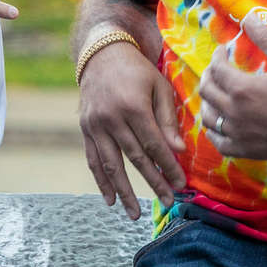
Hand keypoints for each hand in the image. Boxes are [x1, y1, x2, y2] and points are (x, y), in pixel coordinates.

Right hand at [77, 36, 184, 218]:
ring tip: (134, 213)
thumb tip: (178, 151)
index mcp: (133, 106)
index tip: (180, 184)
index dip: (168, 167)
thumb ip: (168, 120)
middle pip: (135, 158)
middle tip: (168, 202)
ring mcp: (95, 125)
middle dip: (153, 182)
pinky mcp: (85, 129)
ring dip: (124, 191)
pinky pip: (93, 159)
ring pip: (111, 165)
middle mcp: (112, 118)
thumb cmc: (137, 71)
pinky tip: (110, 199)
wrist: (101, 54)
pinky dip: (101, 181)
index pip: (154, 145)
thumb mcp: (159, 88)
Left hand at [197, 13, 266, 161]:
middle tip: (217, 70)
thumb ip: (266, 37)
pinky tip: (220, 124)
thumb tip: (248, 17)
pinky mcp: (247, 151)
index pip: (216, 69)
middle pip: (207, 91)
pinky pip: (220, 143)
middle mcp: (235, 112)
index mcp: (242, 89)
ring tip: (215, 94)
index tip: (223, 51)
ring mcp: (239, 134)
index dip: (217, 56)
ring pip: (209, 118)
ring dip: (208, 103)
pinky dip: (215, 132)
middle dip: (209, 76)